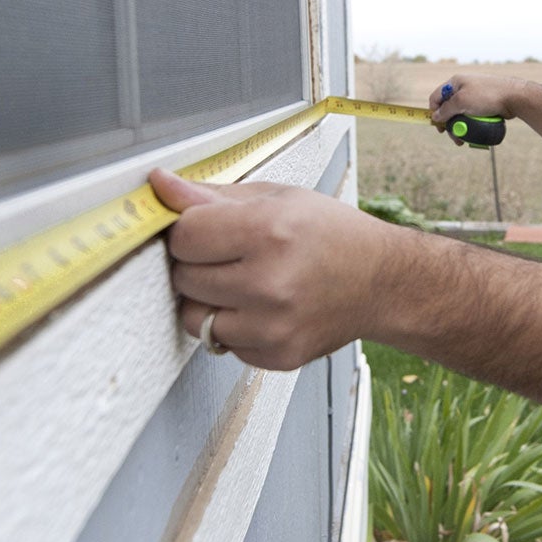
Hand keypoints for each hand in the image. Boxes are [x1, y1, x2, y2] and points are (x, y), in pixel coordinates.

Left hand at [148, 168, 392, 370]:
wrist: (382, 282)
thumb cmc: (331, 234)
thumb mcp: (276, 198)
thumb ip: (212, 196)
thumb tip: (160, 186)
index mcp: (269, 231)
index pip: (184, 236)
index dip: (186, 230)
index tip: (201, 229)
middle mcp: (270, 282)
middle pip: (184, 277)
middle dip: (195, 263)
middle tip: (227, 255)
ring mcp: (272, 326)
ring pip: (194, 316)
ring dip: (207, 299)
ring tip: (240, 282)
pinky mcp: (276, 355)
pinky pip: (222, 343)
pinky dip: (232, 326)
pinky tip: (260, 307)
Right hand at [428, 73, 521, 143]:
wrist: (515, 97)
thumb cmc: (488, 95)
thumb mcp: (462, 101)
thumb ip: (446, 110)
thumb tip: (435, 117)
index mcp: (456, 83)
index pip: (436, 97)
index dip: (434, 112)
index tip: (438, 126)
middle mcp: (463, 88)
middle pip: (448, 108)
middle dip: (449, 124)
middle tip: (453, 136)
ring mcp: (474, 96)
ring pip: (460, 114)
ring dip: (459, 127)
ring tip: (463, 139)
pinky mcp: (483, 104)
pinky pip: (471, 116)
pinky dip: (469, 125)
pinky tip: (472, 132)